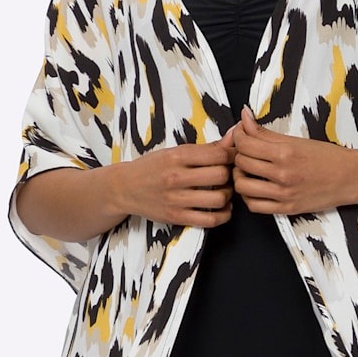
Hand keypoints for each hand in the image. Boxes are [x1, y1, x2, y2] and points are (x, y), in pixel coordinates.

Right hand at [116, 129, 236, 227]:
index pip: (218, 154)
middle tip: (228, 175)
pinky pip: (210, 220)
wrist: (124, 188)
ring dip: (228, 195)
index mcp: (176, 156)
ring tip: (224, 191)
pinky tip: (222, 209)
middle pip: (221, 175)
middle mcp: (176, 177)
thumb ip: (204, 148)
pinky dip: (223, 215)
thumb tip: (232, 136)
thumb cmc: (151, 167)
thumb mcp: (174, 152)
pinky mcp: (176, 217)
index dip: (232, 155)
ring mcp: (176, 200)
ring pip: (219, 199)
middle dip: (230, 175)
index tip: (233, 157)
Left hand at [228, 105, 357, 215]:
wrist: (350, 178)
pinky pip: (254, 206)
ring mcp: (283, 194)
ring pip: (242, 186)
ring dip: (239, 177)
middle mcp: (282, 174)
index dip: (237, 136)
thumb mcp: (297, 140)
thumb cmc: (327, 157)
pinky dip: (248, 196)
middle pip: (241, 163)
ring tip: (246, 171)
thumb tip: (244, 117)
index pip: (245, 143)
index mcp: (285, 152)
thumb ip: (266, 132)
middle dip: (238, 155)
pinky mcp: (286, 209)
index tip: (241, 135)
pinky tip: (254, 188)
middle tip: (244, 152)